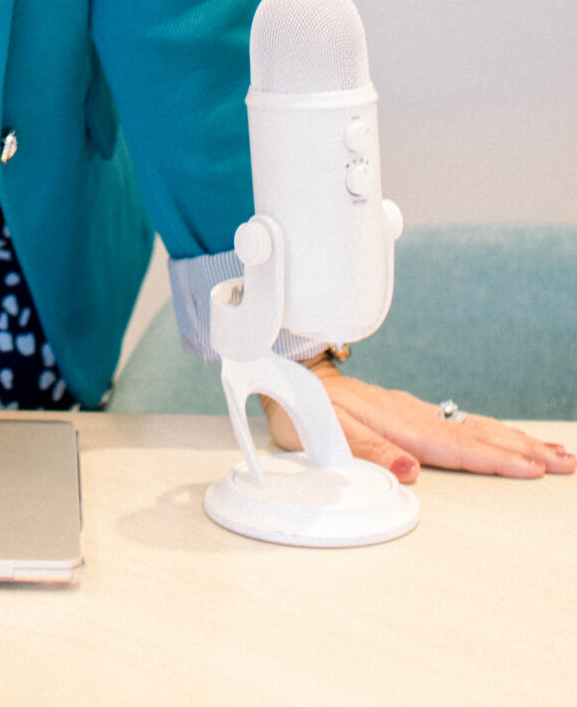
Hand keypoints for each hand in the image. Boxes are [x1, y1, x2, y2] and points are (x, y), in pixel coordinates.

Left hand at [265, 360, 575, 482]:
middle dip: (523, 451)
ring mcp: (413, 411)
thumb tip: (410, 471)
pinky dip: (491, 433)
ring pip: (474, 428)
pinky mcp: (408, 411)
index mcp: (396, 423)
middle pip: (477, 437)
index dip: (495, 461)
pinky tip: (506, 440)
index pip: (455, 447)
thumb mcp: (321, 429)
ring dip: (514, 442)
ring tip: (553, 453)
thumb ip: (367, 451)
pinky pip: (460, 424)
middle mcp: (411, 415)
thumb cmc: (301, 400)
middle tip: (565, 463)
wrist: (285, 362)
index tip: (532, 470)